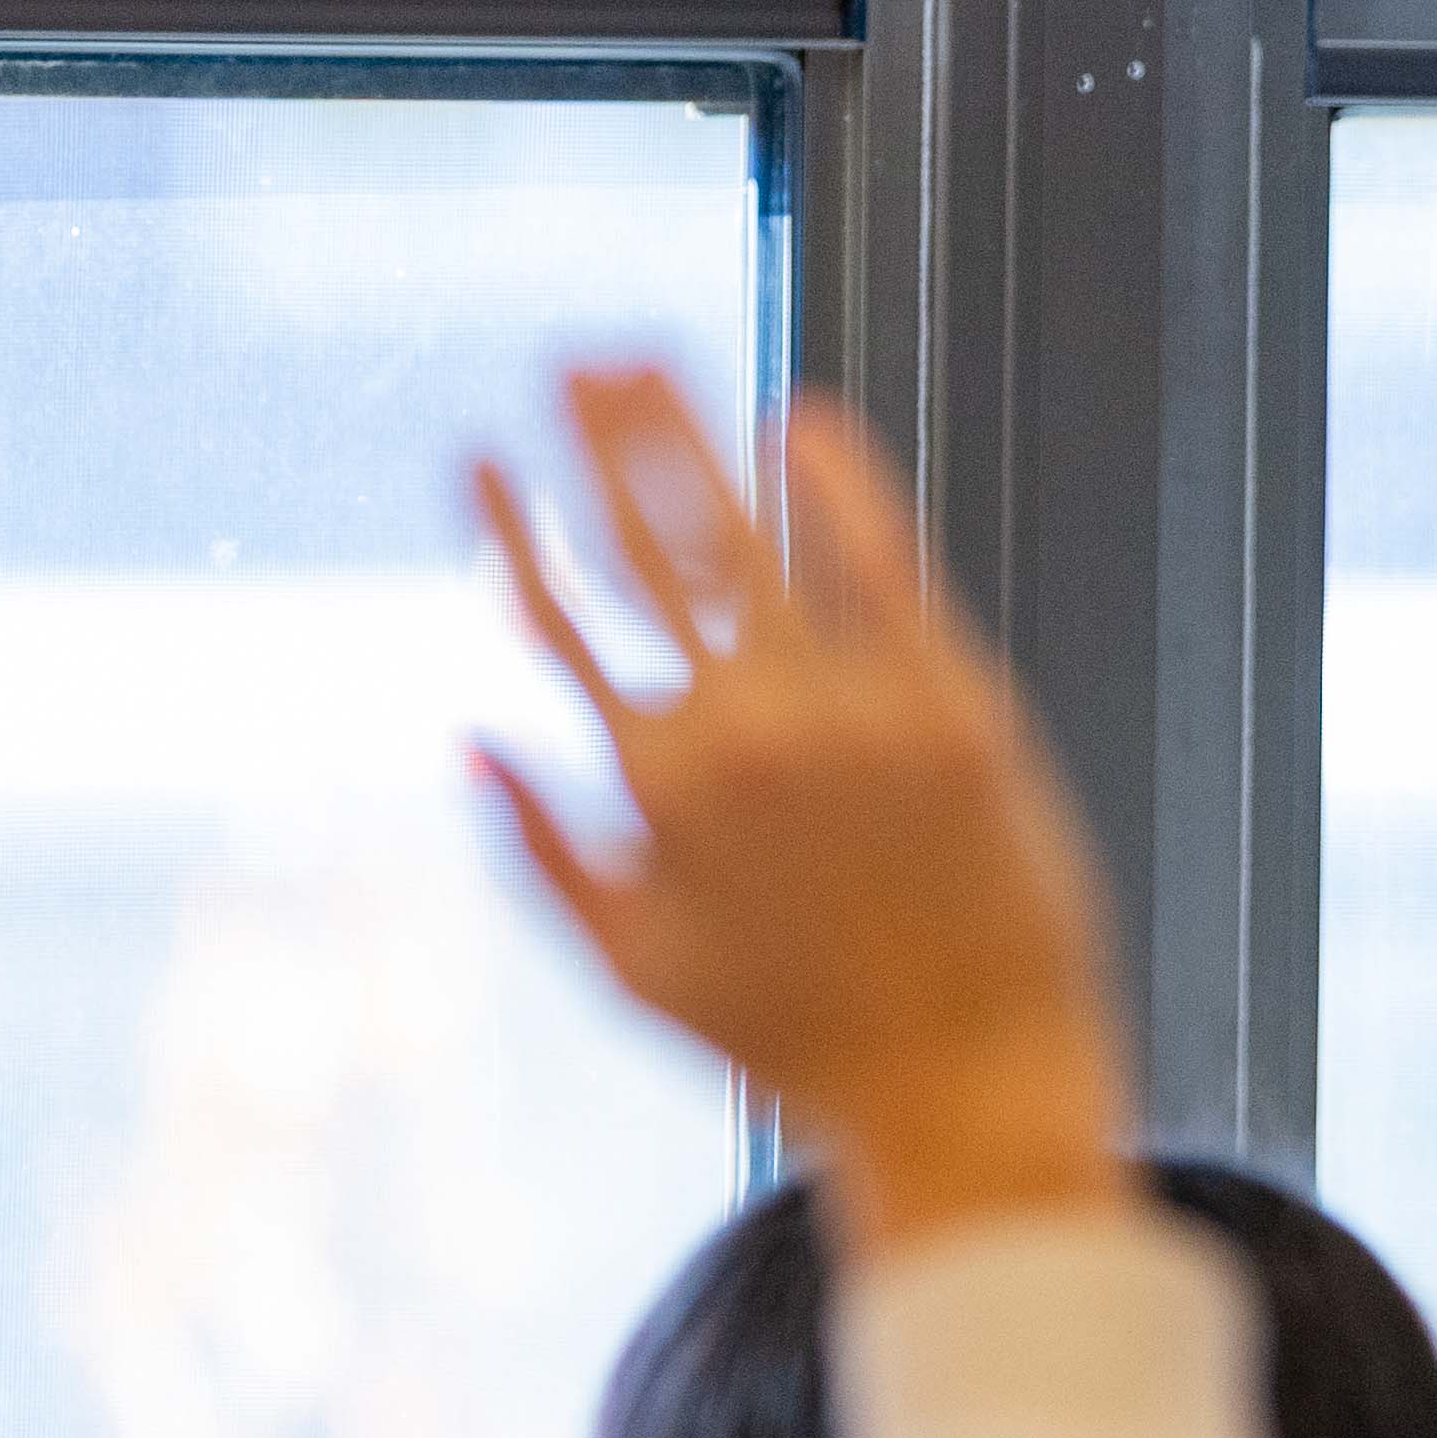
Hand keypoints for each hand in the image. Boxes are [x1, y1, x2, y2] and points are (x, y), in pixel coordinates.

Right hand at [473, 370, 1130, 1262]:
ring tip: (649, 358)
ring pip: (750, 536)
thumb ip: (541, 853)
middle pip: (648, 546)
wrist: (968, 1084)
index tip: (479, 451)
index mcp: (652, 787)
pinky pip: (886, 567)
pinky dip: (837, 488)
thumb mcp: (635, 970)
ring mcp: (853, 710)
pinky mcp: (955, 706)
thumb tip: (468, 742)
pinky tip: (802, 418)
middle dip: (599, 441)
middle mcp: (742, 729)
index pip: (558, 619)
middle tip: (567, 353)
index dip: (511, 526)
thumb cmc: (798, 1041)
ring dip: (690, 436)